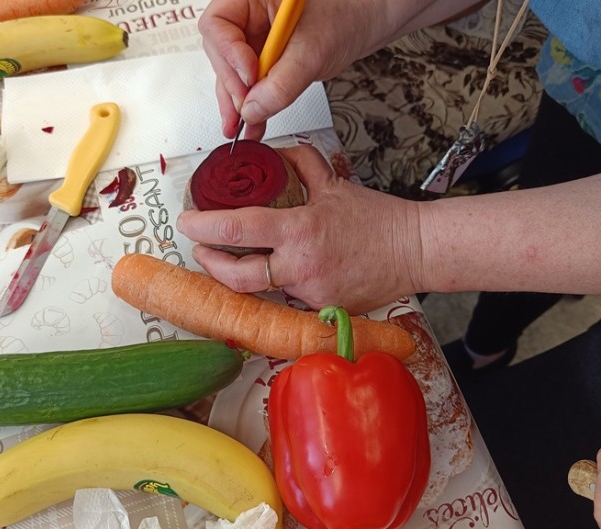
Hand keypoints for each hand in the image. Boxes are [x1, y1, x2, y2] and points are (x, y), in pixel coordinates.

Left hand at [176, 145, 424, 313]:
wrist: (414, 251)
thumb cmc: (378, 219)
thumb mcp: (334, 184)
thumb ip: (300, 163)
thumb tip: (276, 151)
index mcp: (299, 230)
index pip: (237, 229)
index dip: (203, 228)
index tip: (186, 222)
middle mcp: (300, 267)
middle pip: (237, 276)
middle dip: (209, 264)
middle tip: (200, 250)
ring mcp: (310, 293)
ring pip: (262, 290)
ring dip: (244, 275)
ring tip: (234, 259)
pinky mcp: (322, 310)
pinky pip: (289, 299)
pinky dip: (282, 285)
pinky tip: (286, 272)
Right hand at [198, 0, 450, 141]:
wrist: (366, 25)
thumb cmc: (346, 17)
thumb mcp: (312, 52)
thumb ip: (281, 83)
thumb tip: (252, 109)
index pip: (218, 24)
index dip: (229, 54)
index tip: (249, 77)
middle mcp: (248, 15)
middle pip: (221, 51)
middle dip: (233, 84)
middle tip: (246, 109)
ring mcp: (254, 38)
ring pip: (232, 72)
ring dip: (237, 102)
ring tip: (241, 128)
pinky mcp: (264, 59)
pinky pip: (250, 83)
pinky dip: (252, 105)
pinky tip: (252, 125)